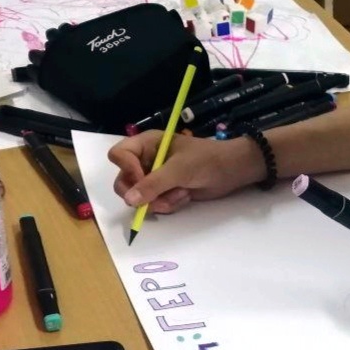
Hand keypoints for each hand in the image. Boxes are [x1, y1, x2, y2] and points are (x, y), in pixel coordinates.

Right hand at [108, 131, 264, 213]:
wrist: (231, 172)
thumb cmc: (206, 160)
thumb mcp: (179, 169)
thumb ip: (153, 184)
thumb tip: (129, 200)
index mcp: (146, 144)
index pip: (118, 155)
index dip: (126, 169)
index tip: (142, 179)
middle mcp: (146, 160)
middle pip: (124, 181)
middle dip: (142, 193)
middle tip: (157, 199)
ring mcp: (154, 178)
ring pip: (139, 198)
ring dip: (160, 201)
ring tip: (181, 193)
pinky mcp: (164, 192)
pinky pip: (154, 205)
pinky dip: (169, 204)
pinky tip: (185, 196)